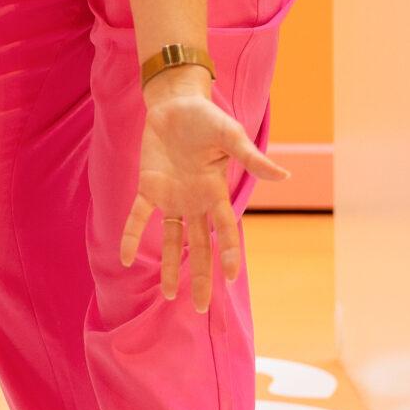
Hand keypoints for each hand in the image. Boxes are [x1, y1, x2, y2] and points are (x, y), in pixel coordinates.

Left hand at [121, 73, 286, 309]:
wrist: (175, 103)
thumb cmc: (207, 119)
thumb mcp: (231, 136)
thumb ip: (251, 158)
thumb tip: (284, 176)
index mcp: (215, 192)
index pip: (225, 229)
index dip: (230, 252)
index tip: (232, 277)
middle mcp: (194, 200)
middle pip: (199, 245)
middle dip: (201, 275)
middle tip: (200, 306)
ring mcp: (171, 196)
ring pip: (172, 238)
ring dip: (171, 266)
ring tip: (170, 295)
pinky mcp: (149, 187)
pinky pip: (139, 217)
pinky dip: (132, 236)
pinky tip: (126, 258)